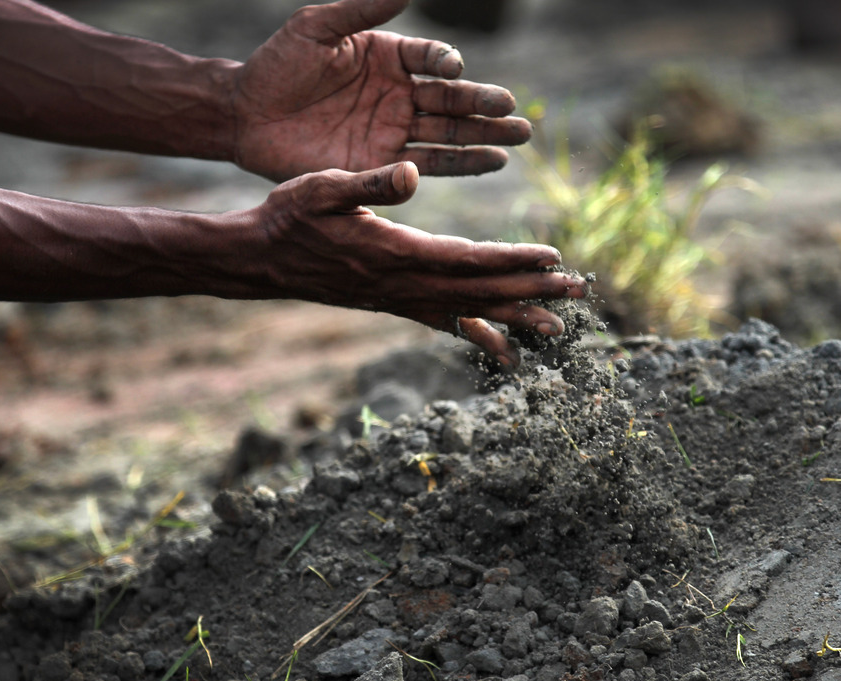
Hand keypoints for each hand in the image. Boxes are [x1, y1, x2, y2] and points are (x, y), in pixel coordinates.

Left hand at [231, 0, 530, 181]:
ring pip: (448, 134)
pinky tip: (491, 162)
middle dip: (484, 106)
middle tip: (515, 113)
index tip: (450, 69)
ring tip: (518, 138)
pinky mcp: (380, 164)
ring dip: (483, 138)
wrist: (247, 115)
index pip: (431, 58)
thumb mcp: (317, 27)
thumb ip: (362, 8)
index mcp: (389, 57)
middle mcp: (398, 94)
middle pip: (451, 100)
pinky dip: (460, 165)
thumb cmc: (279, 64)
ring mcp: (392, 131)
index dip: (444, 63)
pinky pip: (428, 164)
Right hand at [246, 162, 586, 366]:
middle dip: (530, 291)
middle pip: (478, 289)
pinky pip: (442, 323)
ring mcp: (398, 299)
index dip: (511, 259)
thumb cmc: (289, 217)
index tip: (553, 259)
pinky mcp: (392, 304)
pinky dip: (475, 334)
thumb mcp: (322, 187)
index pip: (466, 258)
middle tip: (577, 295)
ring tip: (555, 330)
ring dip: (513, 318)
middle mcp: (402, 284)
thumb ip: (369, 183)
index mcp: (393, 252)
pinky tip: (501, 347)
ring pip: (467, 312)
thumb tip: (410, 173)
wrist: (263, 260)